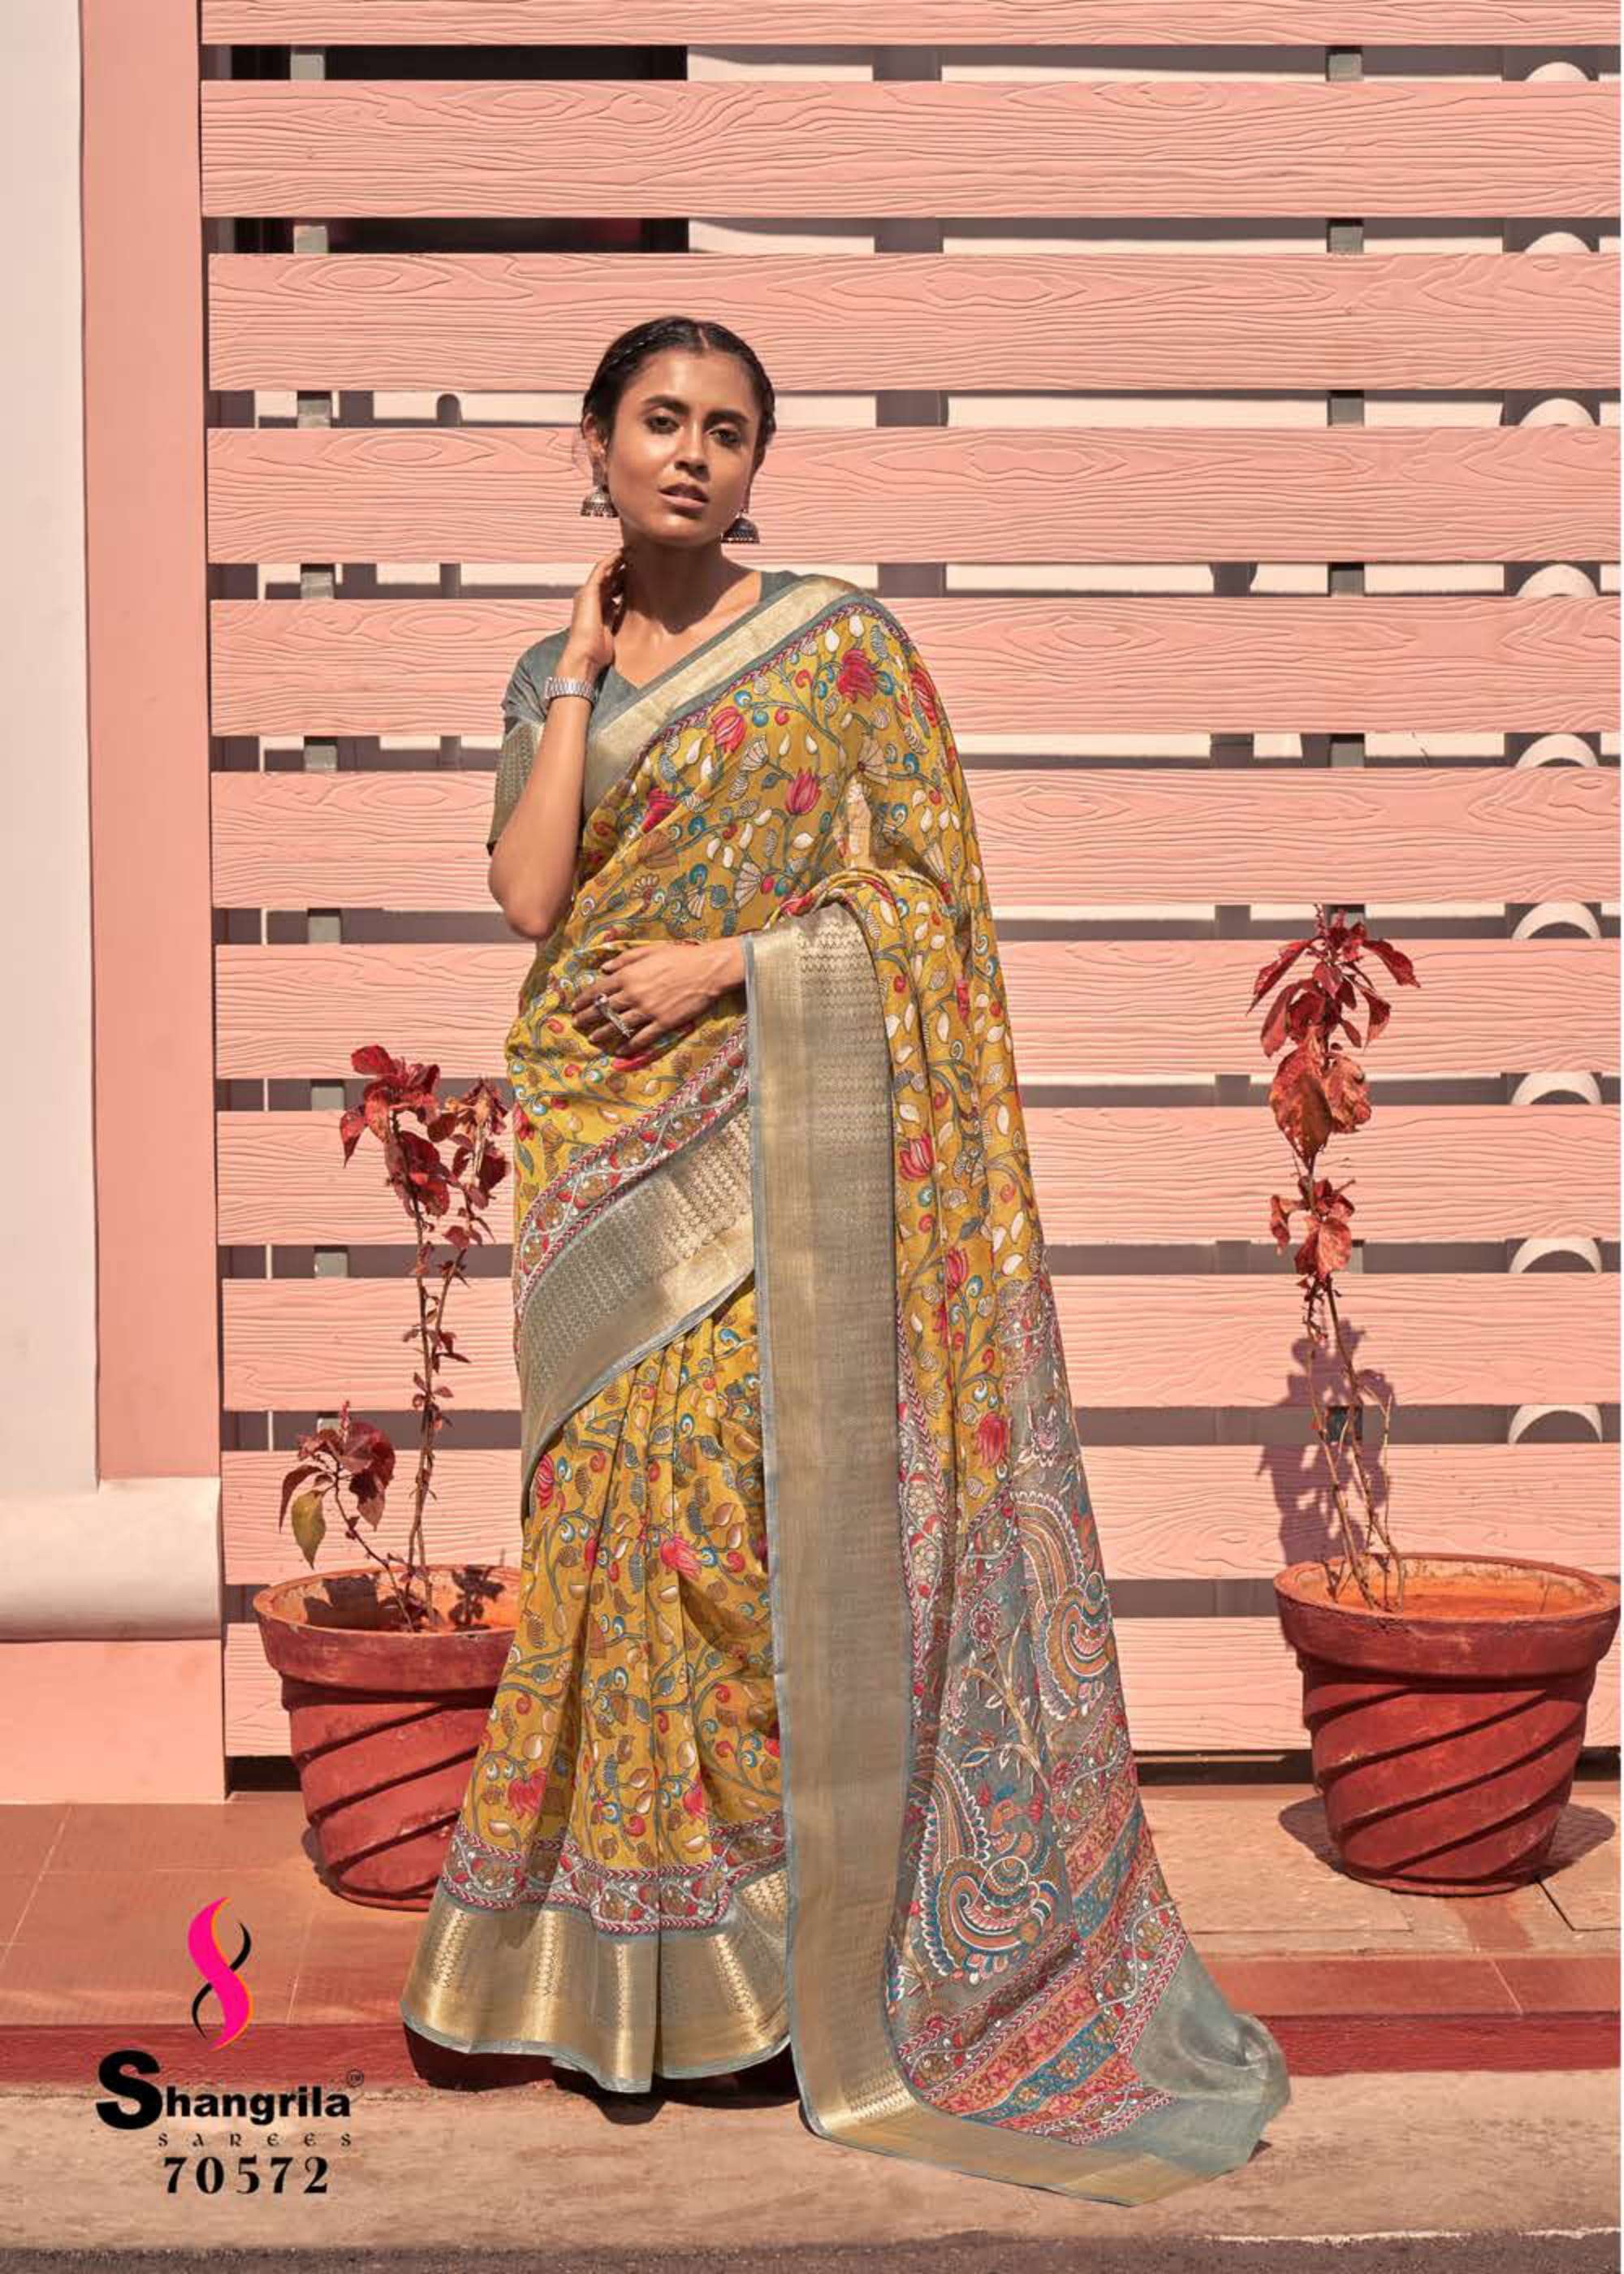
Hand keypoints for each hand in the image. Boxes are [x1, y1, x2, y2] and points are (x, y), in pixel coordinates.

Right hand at [564, 550, 625, 677]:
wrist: (585, 655)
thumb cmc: (597, 651)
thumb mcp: (610, 630)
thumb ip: (614, 618)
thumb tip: (624, 611)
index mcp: (596, 608)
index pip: (610, 589)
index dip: (622, 580)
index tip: (637, 573)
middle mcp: (590, 598)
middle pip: (607, 578)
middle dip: (620, 567)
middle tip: (636, 557)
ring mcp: (587, 594)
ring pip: (604, 570)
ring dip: (617, 560)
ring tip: (631, 551)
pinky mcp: (588, 592)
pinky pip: (601, 570)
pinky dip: (611, 561)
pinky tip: (622, 554)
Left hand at [568, 940, 731, 1054]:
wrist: (708, 969)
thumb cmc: (680, 956)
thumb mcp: (649, 950)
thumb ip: (625, 959)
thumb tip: (604, 967)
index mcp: (628, 975)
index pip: (598, 989)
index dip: (584, 999)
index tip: (575, 1006)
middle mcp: (634, 994)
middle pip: (604, 1009)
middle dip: (588, 1018)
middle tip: (577, 1024)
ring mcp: (648, 1010)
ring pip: (619, 1026)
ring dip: (603, 1033)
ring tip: (593, 1039)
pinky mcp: (663, 1023)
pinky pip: (642, 1038)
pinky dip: (629, 1046)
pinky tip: (620, 1050)